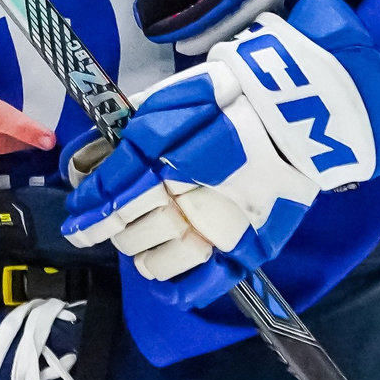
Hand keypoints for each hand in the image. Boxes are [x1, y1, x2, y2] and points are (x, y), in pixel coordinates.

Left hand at [62, 0, 379, 307]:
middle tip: (111, 225)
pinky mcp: (245, 244)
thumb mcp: (175, 97)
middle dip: (111, 229)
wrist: (303, 110)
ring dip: (138, 252)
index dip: (87, 209)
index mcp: (162, 147)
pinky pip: (199, 279)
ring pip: (155, 255)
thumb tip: (86, 158)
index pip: (108, 190)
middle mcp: (183, 187)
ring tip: (137, 245)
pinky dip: (174, 283)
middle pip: (127, 225)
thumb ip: (129, 129)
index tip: (76, 218)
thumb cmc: (233, 96)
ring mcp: (215, 219)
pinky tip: (162, 273)